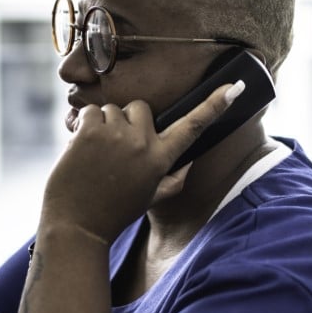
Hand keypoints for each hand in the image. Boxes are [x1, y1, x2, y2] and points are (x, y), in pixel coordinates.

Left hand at [42, 82, 242, 243]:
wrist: (77, 226)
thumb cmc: (113, 212)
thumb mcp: (150, 198)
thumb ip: (173, 179)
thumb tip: (189, 161)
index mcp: (162, 160)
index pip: (193, 126)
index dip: (214, 105)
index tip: (234, 87)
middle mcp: (144, 144)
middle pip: (142, 108)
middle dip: (129, 121)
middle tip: (116, 149)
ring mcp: (117, 135)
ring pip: (112, 109)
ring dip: (102, 125)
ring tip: (95, 154)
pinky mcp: (91, 131)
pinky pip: (90, 111)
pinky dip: (82, 125)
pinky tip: (80, 149)